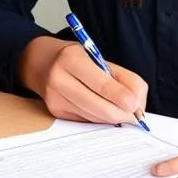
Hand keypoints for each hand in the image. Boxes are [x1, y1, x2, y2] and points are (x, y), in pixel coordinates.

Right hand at [18, 36, 147, 126]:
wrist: (40, 62)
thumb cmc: (74, 58)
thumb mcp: (98, 57)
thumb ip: (122, 79)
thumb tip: (137, 106)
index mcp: (72, 59)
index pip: (103, 85)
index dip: (123, 98)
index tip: (136, 106)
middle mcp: (59, 79)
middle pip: (99, 107)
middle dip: (122, 114)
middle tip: (134, 116)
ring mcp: (55, 98)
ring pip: (94, 117)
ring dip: (112, 118)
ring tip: (121, 111)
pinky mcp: (55, 112)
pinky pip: (86, 120)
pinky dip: (99, 118)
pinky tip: (102, 109)